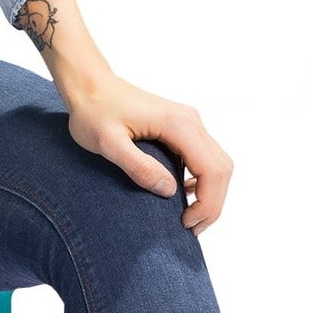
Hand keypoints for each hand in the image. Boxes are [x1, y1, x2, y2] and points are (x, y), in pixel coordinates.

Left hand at [59, 72, 233, 235]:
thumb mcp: (108, 143)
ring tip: (189, 216)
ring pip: (217, 163)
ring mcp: (189, 122)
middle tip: (190, 227)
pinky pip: (204, 157)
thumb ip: (138, 166)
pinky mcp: (181, 126)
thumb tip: (169, 191)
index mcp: (179, 124)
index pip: (212, 170)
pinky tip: (183, 193)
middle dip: (212, 203)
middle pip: (221, 169)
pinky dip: (202, 180)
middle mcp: (191, 120)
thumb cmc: (93, 111)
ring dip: (210, 193)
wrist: (89, 84)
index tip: (185, 223)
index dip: (207, 203)